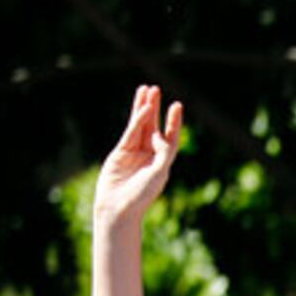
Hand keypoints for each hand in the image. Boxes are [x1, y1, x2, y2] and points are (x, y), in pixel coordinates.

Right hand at [93, 87, 183, 228]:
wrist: (118, 206)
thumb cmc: (141, 195)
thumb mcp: (157, 174)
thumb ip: (163, 155)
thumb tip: (164, 137)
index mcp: (163, 163)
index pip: (170, 137)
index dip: (173, 122)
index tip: (177, 105)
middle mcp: (149, 155)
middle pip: (153, 127)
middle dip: (155, 109)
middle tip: (156, 89)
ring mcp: (134, 152)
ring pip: (140, 126)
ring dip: (143, 108)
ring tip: (145, 90)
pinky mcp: (121, 152)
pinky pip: (130, 132)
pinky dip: (135, 120)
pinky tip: (140, 107)